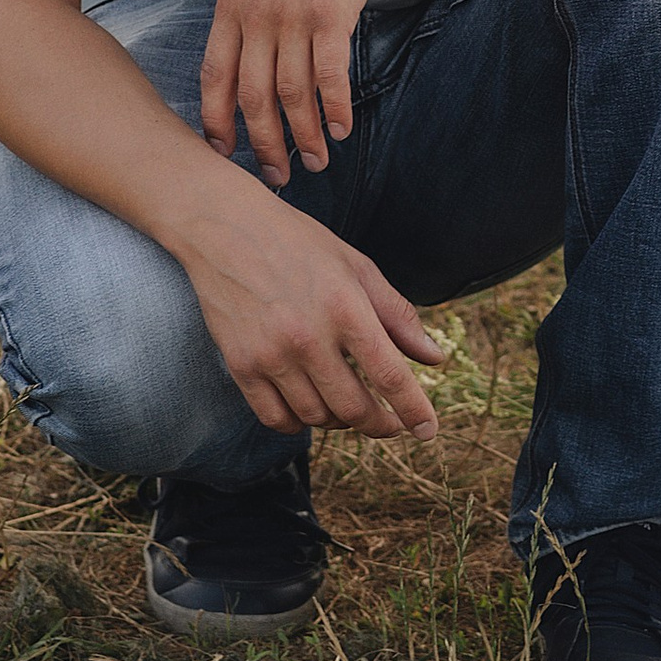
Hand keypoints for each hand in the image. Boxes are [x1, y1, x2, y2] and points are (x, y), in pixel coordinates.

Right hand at [182, 182, 447, 439]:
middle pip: (353, 408)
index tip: (427, 431)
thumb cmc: (300, 244)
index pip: (389, 375)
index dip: (413, 410)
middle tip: (391, 423)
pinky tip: (311, 408)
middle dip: (380, 424)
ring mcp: (271, 355)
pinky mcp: (241, 366)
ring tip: (350, 405)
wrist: (226, 229)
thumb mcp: (358, 267)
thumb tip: (435, 359)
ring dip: (340, 421)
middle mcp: (308, 337)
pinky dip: (299, 423)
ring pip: (316, 417)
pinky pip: (276, 418)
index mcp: (345, 307)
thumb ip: (398, 315)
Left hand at [200, 0, 389, 186]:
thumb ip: (245, 13)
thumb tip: (246, 62)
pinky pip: (330, 75)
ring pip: (293, 95)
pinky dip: (336, 109)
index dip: (217, 123)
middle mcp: (256, 16)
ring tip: (317, 161)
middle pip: (253, 98)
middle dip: (264, 146)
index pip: (214, 79)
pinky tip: (343, 128)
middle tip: (277, 177)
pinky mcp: (332, 13)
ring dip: (305, 136)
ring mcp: (293, 16)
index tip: (225, 156)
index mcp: (230, 7)